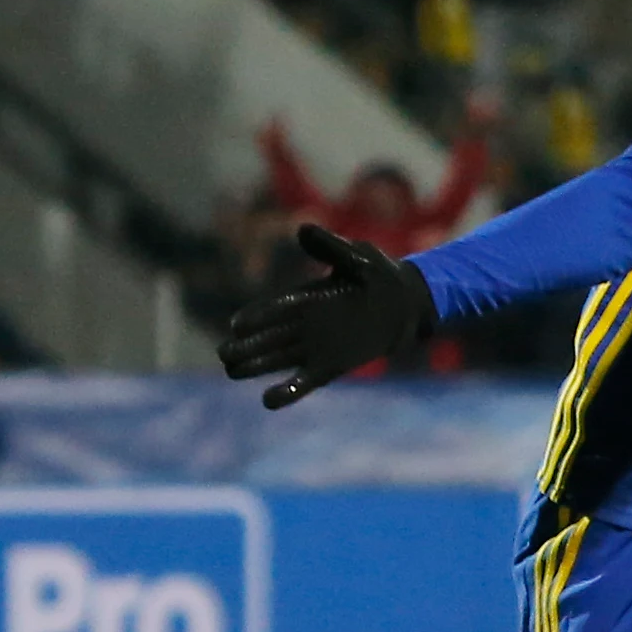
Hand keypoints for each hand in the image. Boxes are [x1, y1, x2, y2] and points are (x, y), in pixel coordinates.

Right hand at [218, 224, 436, 408]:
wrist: (407, 306)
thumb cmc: (379, 276)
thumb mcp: (356, 256)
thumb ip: (330, 248)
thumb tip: (303, 230)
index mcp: (306, 297)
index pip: (274, 308)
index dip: (256, 317)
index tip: (237, 325)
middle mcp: (305, 324)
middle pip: (268, 336)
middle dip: (245, 345)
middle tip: (224, 354)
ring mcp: (316, 347)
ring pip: (278, 359)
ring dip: (256, 366)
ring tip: (232, 371)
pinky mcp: (331, 367)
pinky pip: (305, 381)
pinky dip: (288, 391)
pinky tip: (268, 401)